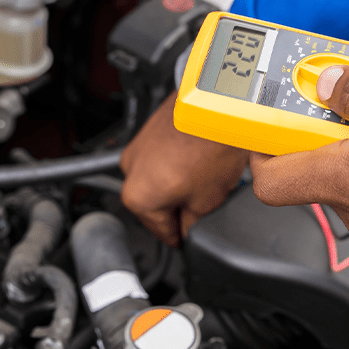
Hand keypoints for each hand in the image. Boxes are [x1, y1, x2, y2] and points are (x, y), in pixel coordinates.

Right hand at [120, 90, 248, 247]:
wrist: (219, 107)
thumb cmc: (211, 148)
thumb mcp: (207, 201)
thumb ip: (192, 225)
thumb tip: (186, 232)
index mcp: (139, 197)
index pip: (161, 232)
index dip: (181, 239)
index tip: (189, 242)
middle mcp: (130, 171)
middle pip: (157, 206)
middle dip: (180, 209)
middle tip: (205, 208)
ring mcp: (138, 148)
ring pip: (159, 181)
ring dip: (178, 186)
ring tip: (206, 180)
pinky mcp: (150, 131)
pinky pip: (162, 159)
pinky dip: (177, 165)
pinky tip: (200, 162)